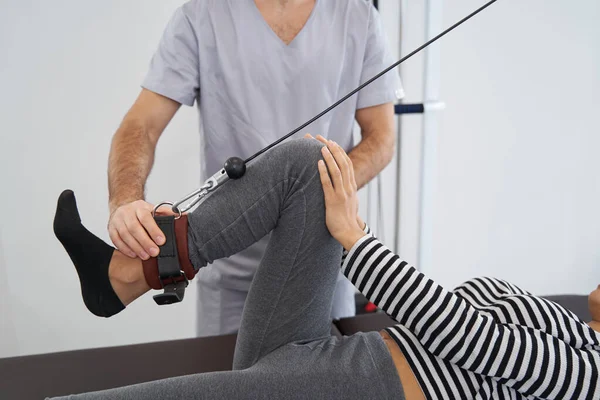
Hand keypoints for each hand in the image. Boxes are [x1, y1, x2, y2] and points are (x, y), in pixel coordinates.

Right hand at [108, 200, 170, 259]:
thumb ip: (166, 213)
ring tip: (145, 256)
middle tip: (154, 252)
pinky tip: (133, 254)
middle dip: (145, 242)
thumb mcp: (153, 209)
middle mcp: (127, 212)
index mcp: (140, 207)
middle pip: (134, 228)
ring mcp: (117, 220)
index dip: (154, 230)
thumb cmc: (140, 211)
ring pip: (125, 235)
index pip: (146, 218)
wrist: (123, 207)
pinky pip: (116, 240)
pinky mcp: (111, 228)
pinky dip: (125, 248)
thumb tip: (184, 216)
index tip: (162, 241)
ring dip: (136, 247)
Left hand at [309, 135, 365, 249]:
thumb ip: (346, 194)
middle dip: (333, 149)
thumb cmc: (347, 221)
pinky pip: (328, 184)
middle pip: (342, 163)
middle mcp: (348, 188)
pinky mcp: (333, 201)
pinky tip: (318, 163)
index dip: (339, 152)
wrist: (350, 234)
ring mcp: (341, 194)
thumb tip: (344, 188)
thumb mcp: (350, 204)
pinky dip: (323, 172)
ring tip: (320, 146)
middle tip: (323, 139)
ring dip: (329, 157)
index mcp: (351, 187)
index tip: (331, 143)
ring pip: (337, 171)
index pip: (347, 164)